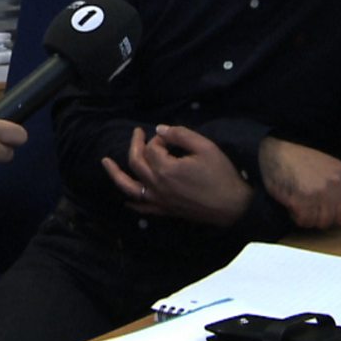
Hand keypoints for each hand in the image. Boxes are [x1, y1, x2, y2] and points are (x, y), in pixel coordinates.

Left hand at [101, 125, 251, 226]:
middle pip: (136, 162)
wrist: (235, 206)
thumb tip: (159, 129)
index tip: (171, 136)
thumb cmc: (222, 175)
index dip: (160, 137)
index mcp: (165, 169)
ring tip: (105, 162)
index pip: (152, 147)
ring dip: (115, 173)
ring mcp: (159, 200)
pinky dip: (131, 201)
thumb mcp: (205, 147)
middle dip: (135, 145)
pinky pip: (142, 207)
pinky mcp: (165, 210)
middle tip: (137, 133)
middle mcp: (156, 186)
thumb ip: (180, 135)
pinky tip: (125, 199)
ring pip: (129, 186)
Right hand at [258, 137, 340, 228]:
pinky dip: (297, 217)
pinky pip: (305, 221)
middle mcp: (335, 185)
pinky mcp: (302, 201)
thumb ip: (339, 183)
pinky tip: (292, 206)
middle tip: (314, 210)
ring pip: (323, 222)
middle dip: (327, 217)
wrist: (276, 151)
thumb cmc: (298, 158)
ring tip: (301, 207)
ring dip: (311, 218)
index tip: (335, 210)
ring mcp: (319, 193)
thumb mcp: (327, 165)